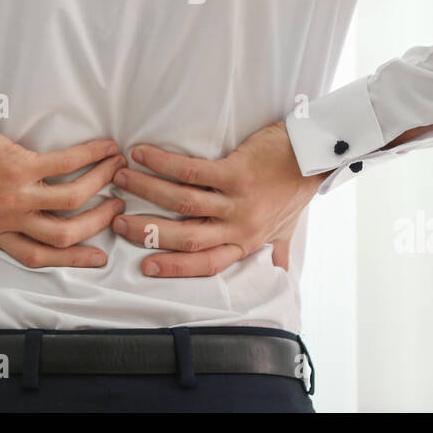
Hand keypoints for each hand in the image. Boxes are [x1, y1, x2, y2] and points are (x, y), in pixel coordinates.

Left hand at [0, 111, 125, 270]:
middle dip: (96, 223)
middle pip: (63, 234)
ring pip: (72, 200)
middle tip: (116, 209)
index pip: (38, 256)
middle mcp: (9, 217)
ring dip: (99, 185)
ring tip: (117, 172)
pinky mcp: (19, 164)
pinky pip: (65, 163)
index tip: (96, 257)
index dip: (71, 260)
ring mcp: (16, 193)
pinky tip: (106, 149)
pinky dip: (90, 156)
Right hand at [109, 120, 325, 276]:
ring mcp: (237, 200)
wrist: (315, 156)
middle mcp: (239, 226)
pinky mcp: (236, 173)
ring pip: (182, 202)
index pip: (205, 263)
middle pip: (186, 236)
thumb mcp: (286, 228)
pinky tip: (142, 155)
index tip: (145, 266)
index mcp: (245, 241)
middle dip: (147, 231)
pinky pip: (191, 171)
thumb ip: (275, 251)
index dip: (174, 266)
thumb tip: (278, 277)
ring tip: (122, 179)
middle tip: (117, 222)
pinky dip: (163, 164)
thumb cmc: (296, 190)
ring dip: (147, 191)